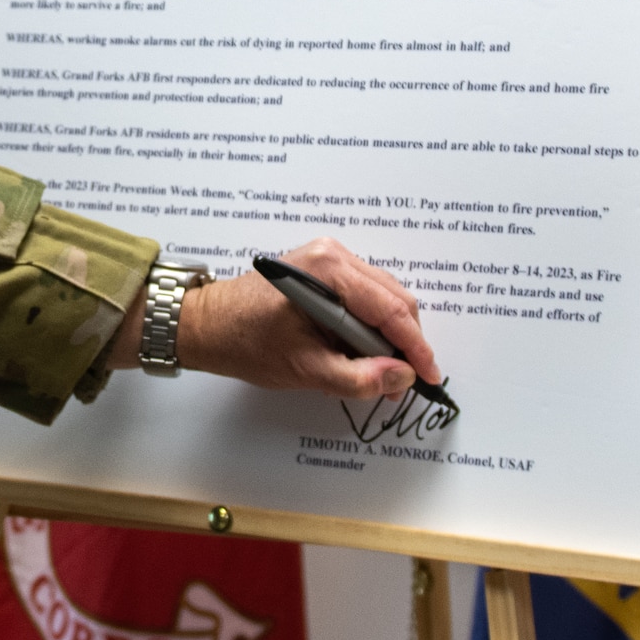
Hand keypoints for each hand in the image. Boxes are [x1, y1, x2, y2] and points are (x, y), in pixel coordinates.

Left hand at [108, 237, 440, 398]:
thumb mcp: (305, 369)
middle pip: (393, 300)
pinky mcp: (324, 270)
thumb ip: (357, 377)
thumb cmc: (248, 343)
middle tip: (399, 384)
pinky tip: (356, 353)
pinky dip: (369, 327)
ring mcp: (329, 258)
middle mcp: (334, 255)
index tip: (430, 378)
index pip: (391, 310)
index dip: (417, 348)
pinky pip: (364, 298)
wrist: (208, 324)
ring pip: (382, 299)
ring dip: (386, 337)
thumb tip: (402, 376)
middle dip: (403, 343)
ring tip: (374, 373)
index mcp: (329, 270)